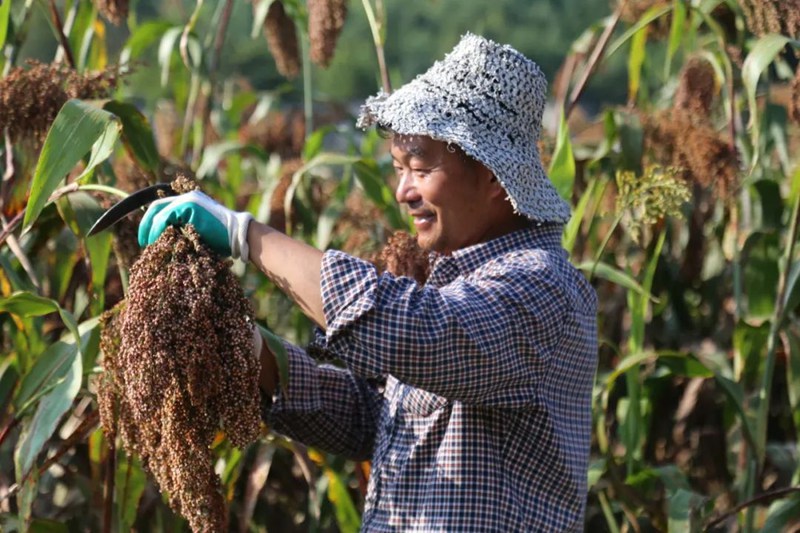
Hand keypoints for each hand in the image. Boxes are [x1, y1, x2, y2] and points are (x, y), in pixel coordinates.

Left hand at [138, 190, 253, 259]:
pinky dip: (157, 229)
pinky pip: (165, 217)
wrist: (239, 236)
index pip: (163, 208)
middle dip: (145, 224)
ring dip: (150, 229)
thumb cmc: (223, 241)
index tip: (146, 238)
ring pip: (159, 212)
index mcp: (190, 202)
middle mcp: (188, 197)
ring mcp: (188, 200)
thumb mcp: (198, 234)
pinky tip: (156, 241)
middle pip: (156, 207)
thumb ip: (182, 231)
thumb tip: (162, 241)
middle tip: (142, 241)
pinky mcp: (189, 206)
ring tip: (148, 244)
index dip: (150, 222)